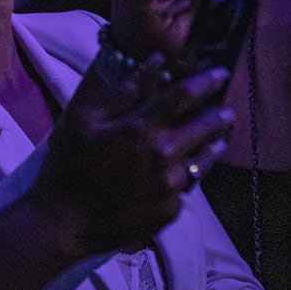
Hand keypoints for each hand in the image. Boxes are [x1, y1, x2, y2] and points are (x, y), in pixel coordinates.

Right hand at [29, 60, 233, 256]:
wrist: (64, 224)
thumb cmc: (68, 166)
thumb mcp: (84, 120)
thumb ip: (121, 93)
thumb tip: (153, 65)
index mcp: (142, 129)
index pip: (185, 96)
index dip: (206, 81)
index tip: (221, 73)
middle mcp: (164, 156)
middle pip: (204, 129)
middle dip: (218, 117)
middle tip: (227, 112)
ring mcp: (170, 187)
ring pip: (203, 162)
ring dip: (213, 148)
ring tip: (219, 141)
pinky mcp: (169, 211)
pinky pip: (186, 189)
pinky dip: (189, 178)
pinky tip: (187, 174)